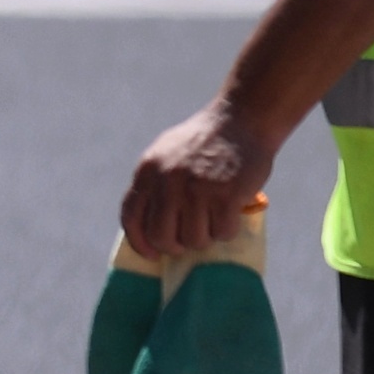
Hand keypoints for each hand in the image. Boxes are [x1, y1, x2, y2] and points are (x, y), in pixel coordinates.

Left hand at [120, 104, 267, 264]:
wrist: (242, 119)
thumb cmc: (205, 142)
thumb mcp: (167, 155)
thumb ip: (155, 185)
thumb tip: (149, 230)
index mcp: (148, 170)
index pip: (131, 217)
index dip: (139, 242)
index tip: (151, 253)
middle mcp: (168, 180)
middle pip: (161, 236)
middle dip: (175, 246)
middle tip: (189, 240)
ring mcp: (197, 188)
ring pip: (194, 240)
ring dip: (205, 237)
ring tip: (214, 218)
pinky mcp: (226, 195)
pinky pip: (222, 232)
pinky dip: (227, 229)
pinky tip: (231, 213)